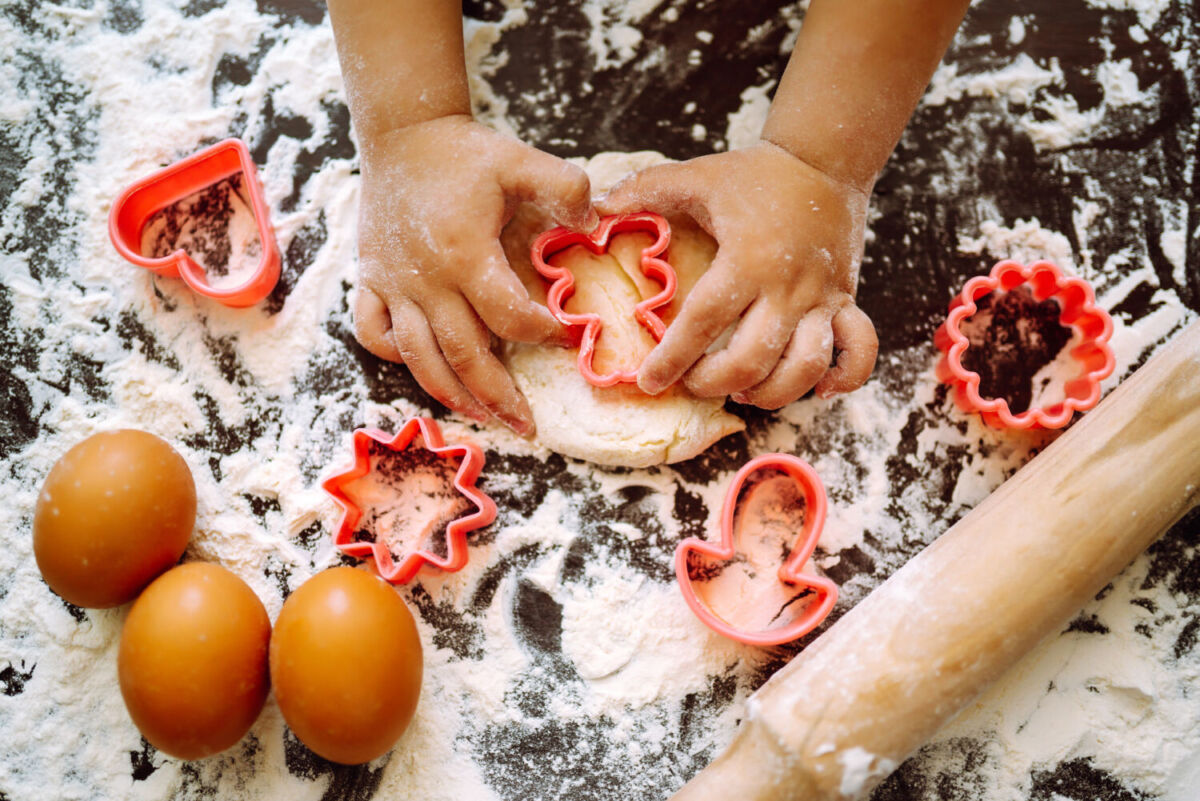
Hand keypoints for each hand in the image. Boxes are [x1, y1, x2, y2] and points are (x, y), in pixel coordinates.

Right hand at [353, 115, 596, 434]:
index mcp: (465, 254)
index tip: (570, 336)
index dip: (543, 334)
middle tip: (528, 426)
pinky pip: (374, 334)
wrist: (402, 134)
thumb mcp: (520, 160)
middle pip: (464, 355)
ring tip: (483, 419)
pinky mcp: (369, 281)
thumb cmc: (464, 153)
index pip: (508, 317)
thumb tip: (598, 221)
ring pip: (419, 358)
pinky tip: (424, 368)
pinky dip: (396, 357)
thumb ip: (564, 188)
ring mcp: (392, 284)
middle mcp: (426, 280)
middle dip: (498, 397)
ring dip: (451, 395)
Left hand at [597, 142, 877, 408]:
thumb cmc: (752, 175)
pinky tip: (818, 390)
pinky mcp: (846, 302)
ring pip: (805, 368)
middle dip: (714, 384)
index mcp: (746, 259)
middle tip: (692, 383)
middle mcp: (787, 286)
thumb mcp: (695, 177)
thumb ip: (642, 192)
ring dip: (771, 393)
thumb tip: (591, 209)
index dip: (673, 358)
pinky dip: (843, 379)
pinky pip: (858, 352)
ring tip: (742, 392)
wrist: (824, 160)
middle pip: (751, 360)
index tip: (648, 381)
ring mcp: (822, 298)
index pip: (703, 322)